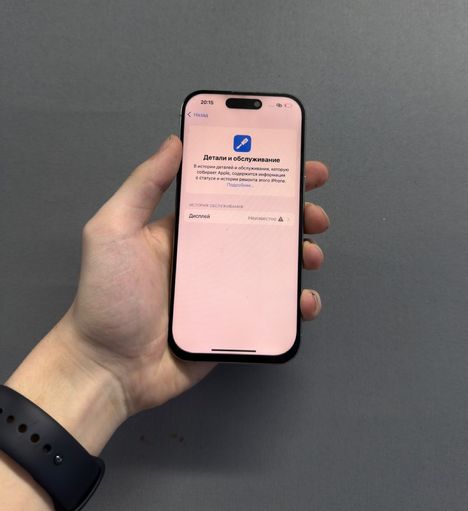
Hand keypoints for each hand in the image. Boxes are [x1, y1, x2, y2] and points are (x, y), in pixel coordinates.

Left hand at [56, 135, 329, 419]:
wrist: (109, 368)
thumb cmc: (108, 297)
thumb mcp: (114, 230)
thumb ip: (143, 185)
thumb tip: (175, 141)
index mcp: (188, 227)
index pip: (235, 192)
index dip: (268, 176)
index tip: (299, 165)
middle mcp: (211, 253)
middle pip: (266, 225)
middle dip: (298, 214)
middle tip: (315, 215)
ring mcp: (228, 289)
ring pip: (277, 264)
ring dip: (303, 254)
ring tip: (311, 255)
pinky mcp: (237, 322)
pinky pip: (276, 307)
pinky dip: (298, 302)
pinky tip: (304, 300)